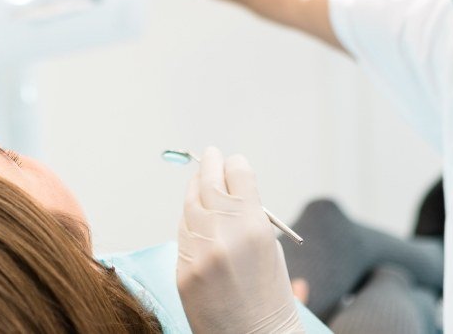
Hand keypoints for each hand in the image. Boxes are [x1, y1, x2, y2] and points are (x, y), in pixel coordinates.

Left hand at [177, 147, 304, 333]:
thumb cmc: (271, 296)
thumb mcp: (271, 248)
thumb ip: (250, 216)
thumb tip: (231, 188)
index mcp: (255, 226)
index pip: (238, 173)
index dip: (235, 164)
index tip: (232, 161)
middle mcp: (224, 234)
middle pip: (209, 181)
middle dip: (210, 164)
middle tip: (210, 155)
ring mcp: (199, 252)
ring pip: (190, 204)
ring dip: (196, 190)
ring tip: (200, 181)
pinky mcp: (182, 269)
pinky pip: (182, 233)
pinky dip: (189, 221)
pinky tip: (195, 217)